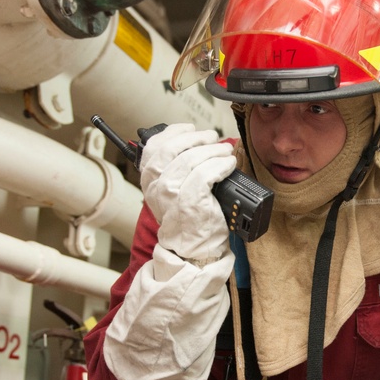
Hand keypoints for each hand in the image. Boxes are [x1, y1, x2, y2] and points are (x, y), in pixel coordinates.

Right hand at [139, 123, 236, 263]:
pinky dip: (220, 164)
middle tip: (213, 137)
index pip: (152, 147)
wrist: (193, 251)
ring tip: (226, 151)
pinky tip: (229, 164)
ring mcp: (173, 195)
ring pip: (191, 159)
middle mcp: (157, 188)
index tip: (190, 129)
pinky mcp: (192, 202)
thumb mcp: (172, 195)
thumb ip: (175, 172)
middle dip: (196, 138)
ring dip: (213, 150)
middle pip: (172, 149)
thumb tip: (198, 145)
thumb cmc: (188, 221)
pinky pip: (206, 174)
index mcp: (149, 183)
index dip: (172, 132)